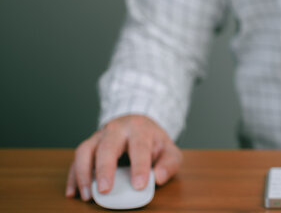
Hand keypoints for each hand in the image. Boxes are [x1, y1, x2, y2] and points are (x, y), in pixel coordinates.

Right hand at [65, 114, 181, 200]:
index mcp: (139, 129)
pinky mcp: (88, 145)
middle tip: (105, 190)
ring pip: (85, 150)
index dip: (139, 167)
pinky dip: (73, 176)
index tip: (139, 186)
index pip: (139, 147)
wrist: (138, 124)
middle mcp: (116, 129)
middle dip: (105, 169)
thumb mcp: (169, 150)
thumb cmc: (153, 141)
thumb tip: (158, 178)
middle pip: (107, 146)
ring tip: (88, 195)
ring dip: (83, 173)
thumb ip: (168, 164)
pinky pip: (75, 159)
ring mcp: (99, 136)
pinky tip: (73, 192)